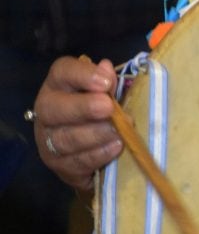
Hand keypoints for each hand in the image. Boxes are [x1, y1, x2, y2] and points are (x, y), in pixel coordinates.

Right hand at [32, 56, 122, 192]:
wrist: (86, 147)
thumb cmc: (99, 110)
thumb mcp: (104, 92)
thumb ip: (106, 82)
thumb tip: (106, 68)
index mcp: (58, 84)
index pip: (63, 72)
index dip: (83, 75)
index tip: (106, 81)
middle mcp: (46, 110)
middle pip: (55, 108)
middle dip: (83, 108)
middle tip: (108, 108)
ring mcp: (48, 140)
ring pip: (65, 139)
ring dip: (95, 135)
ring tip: (118, 132)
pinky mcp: (58, 165)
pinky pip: (75, 162)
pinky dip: (97, 155)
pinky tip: (114, 148)